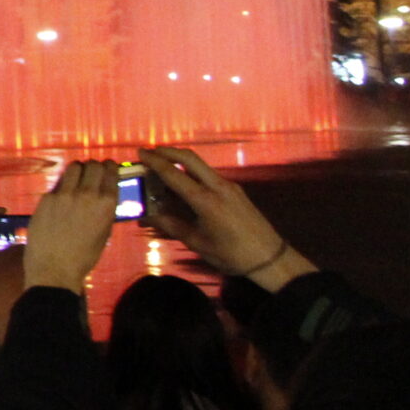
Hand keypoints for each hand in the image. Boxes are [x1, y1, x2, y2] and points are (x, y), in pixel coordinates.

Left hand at [23, 161, 117, 294]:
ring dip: (77, 170)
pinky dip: (62, 187)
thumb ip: (104, 210)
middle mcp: (87, 194)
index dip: (109, 167)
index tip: (107, 167)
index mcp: (106, 204)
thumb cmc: (84, 257)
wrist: (54, 267)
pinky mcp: (46, 198)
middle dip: (94, 166)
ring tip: (76, 180)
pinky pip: (57, 184)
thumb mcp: (104, 233)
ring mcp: (64, 194)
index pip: (110, 171)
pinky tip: (61, 199)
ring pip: (73, 167)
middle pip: (92, 164)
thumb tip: (103, 196)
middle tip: (92, 173)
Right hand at [137, 146, 313, 289]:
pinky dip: (191, 172)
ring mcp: (229, 186)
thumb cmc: (231, 254)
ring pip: (200, 164)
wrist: (270, 258)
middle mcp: (218, 187)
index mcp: (206, 201)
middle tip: (149, 152)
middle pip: (189, 158)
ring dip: (179, 160)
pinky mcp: (236, 190)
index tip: (139, 153)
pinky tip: (183, 183)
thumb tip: (146, 216)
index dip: (154, 162)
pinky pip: (208, 174)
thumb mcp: (197, 243)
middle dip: (167, 151)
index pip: (174, 174)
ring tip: (162, 165)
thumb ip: (171, 225)